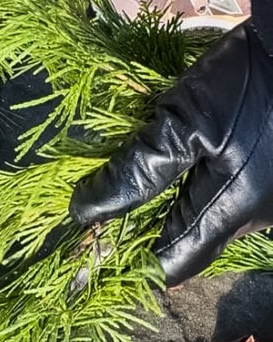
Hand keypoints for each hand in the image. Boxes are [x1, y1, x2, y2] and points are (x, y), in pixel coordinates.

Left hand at [70, 0, 272, 285]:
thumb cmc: (245, 81)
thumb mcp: (184, 121)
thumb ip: (137, 171)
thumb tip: (86, 212)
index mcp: (233, 210)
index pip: (175, 260)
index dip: (135, 259)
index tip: (100, 243)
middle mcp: (258, 216)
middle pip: (196, 240)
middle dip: (155, 227)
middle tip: (114, 206)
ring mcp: (272, 197)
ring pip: (216, 218)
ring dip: (181, 204)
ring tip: (146, 179)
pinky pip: (233, 195)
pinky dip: (205, 187)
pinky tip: (189, 163)